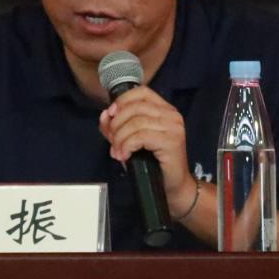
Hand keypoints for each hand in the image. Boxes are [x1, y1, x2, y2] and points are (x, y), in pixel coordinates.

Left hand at [98, 86, 193, 207]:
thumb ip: (117, 126)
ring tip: (117, 152)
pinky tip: (124, 156)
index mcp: (164, 109)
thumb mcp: (131, 140)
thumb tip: (105, 115)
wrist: (173, 187)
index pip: (141, 92)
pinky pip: (140, 137)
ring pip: (136, 123)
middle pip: (135, 107)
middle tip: (112, 141)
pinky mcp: (171, 142)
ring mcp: (173, 127)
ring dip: (120, 138)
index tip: (110, 115)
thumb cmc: (153, 163)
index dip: (122, 101)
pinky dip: (126, 146)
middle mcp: (172, 115)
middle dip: (117, 124)